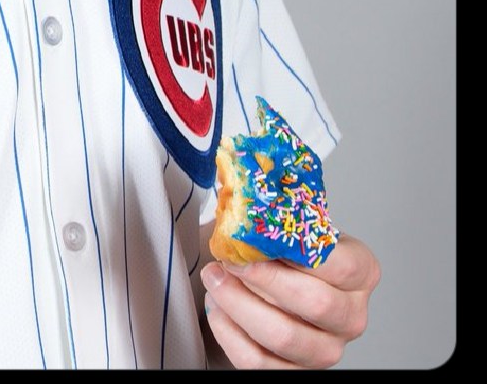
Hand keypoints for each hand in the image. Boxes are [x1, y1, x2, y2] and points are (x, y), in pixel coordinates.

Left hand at [200, 234, 380, 368]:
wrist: (282, 285)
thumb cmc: (289, 253)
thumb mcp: (295, 227)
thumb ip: (280, 218)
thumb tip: (245, 208)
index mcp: (361, 273)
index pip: (336, 263)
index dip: (291, 252)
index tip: (252, 239)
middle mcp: (352, 316)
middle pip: (313, 303)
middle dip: (261, 279)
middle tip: (227, 260)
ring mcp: (328, 350)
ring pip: (283, 336)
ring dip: (238, 305)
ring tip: (214, 280)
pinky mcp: (299, 373)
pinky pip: (259, 362)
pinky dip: (230, 334)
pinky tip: (218, 310)